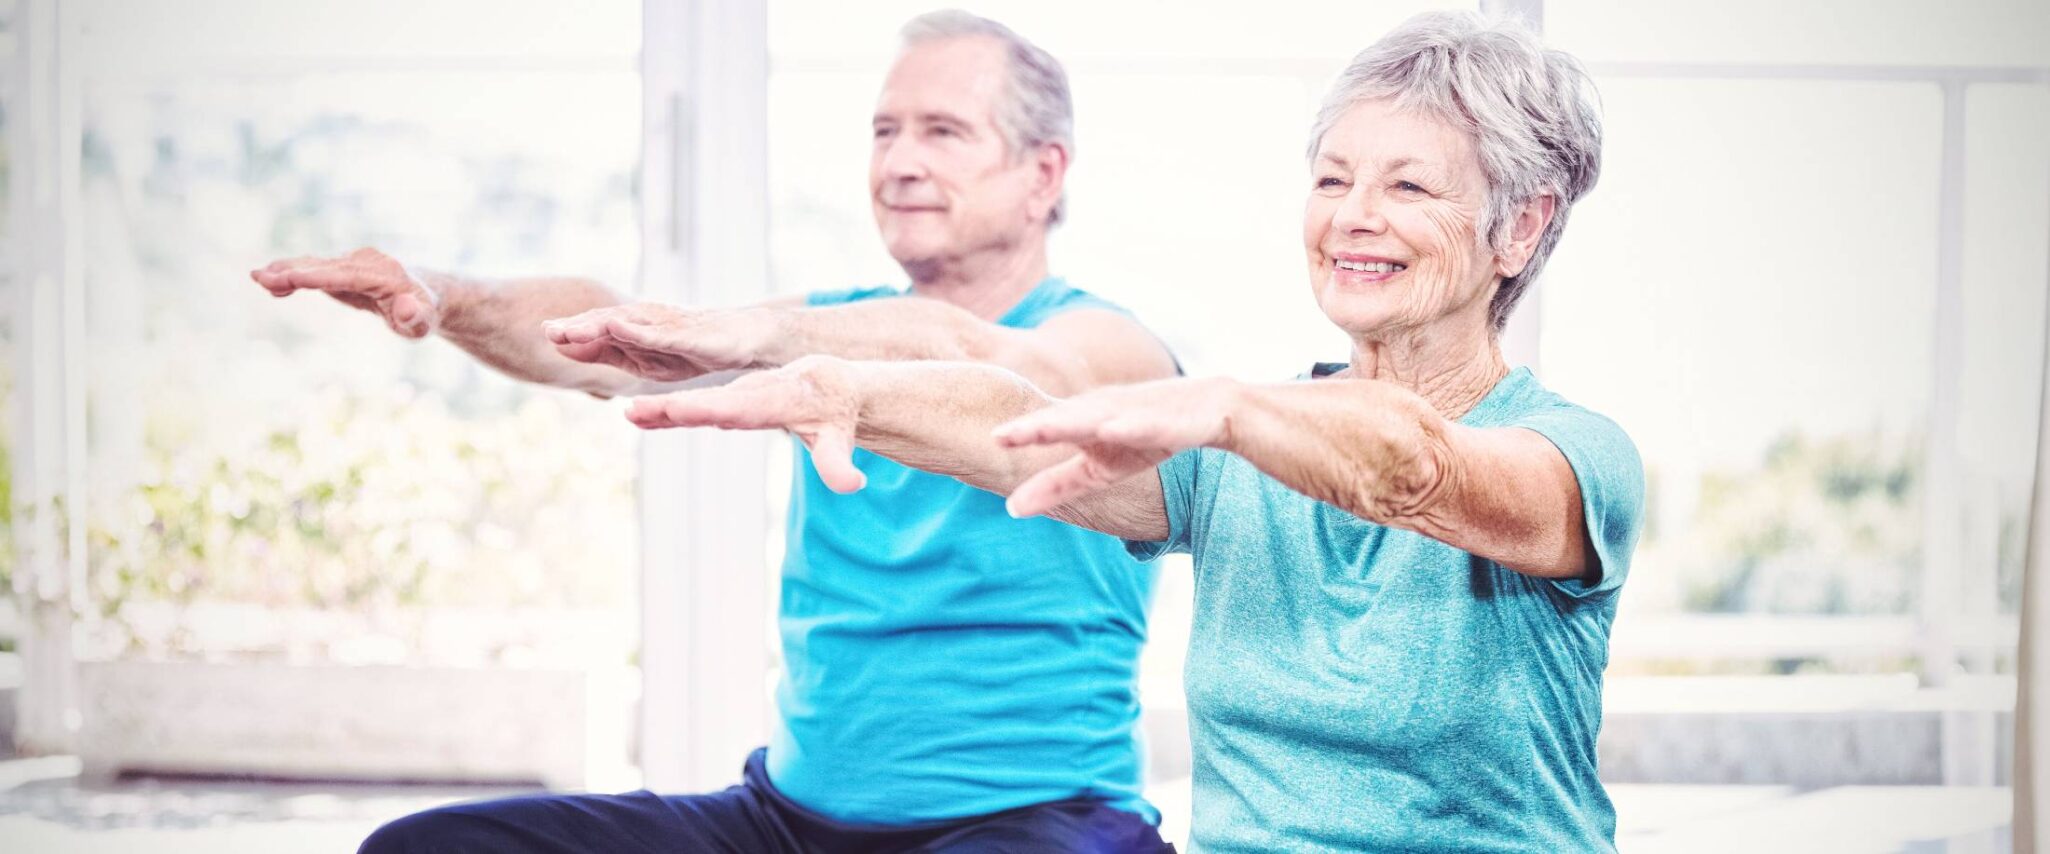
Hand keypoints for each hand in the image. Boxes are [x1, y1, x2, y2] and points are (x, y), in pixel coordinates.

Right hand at [250, 247, 438, 337]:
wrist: (426, 296)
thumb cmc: (424, 313)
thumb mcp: (424, 323)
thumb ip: (416, 318)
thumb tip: (406, 308)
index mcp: (385, 274)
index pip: (347, 275)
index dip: (317, 277)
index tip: (290, 278)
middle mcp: (367, 262)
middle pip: (326, 267)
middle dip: (293, 272)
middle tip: (259, 277)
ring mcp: (353, 263)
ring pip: (316, 266)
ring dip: (287, 270)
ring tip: (257, 277)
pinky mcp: (343, 269)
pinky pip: (316, 271)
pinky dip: (294, 275)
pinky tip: (272, 284)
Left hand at [543, 303, 777, 382]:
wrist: (741, 339)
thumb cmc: (693, 350)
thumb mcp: (644, 360)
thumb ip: (609, 355)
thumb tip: (567, 351)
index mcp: (632, 331)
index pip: (595, 332)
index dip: (569, 333)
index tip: (540, 335)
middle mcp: (644, 322)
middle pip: (603, 323)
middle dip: (575, 326)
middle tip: (546, 330)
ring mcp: (664, 325)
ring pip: (624, 324)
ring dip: (596, 325)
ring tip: (570, 329)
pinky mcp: (685, 333)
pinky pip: (656, 332)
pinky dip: (634, 329)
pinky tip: (616, 327)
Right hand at [623, 356, 866, 492]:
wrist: (828, 383)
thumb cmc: (835, 414)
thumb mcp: (840, 439)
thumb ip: (839, 464)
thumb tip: (853, 486)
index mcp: (776, 400)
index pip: (740, 407)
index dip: (710, 409)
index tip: (681, 408)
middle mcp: (750, 395)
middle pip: (709, 402)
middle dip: (677, 407)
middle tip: (639, 409)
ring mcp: (735, 399)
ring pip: (695, 403)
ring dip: (662, 409)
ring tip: (630, 413)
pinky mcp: (727, 405)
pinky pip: (694, 408)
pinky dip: (667, 412)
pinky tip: (639, 417)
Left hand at [992, 377, 1240, 517]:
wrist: (1212, 408)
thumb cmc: (1142, 437)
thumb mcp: (1099, 469)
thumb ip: (1055, 485)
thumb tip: (1009, 509)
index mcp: (1084, 421)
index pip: (1047, 427)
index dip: (1020, 432)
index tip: (991, 439)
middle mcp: (1106, 410)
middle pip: (1066, 419)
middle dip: (1036, 426)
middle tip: (1001, 435)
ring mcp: (1137, 412)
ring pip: (1102, 418)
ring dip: (1075, 422)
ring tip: (1046, 430)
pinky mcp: (1170, 420)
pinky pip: (1148, 425)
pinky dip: (1130, 427)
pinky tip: (1112, 430)